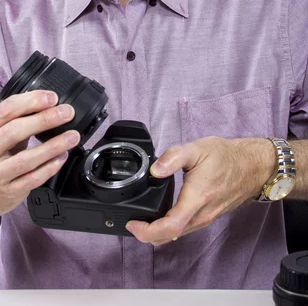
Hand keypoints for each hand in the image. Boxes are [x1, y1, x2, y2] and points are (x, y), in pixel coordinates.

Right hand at [0, 90, 79, 225]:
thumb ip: (12, 121)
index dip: (31, 101)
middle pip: (16, 131)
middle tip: (67, 113)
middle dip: (45, 119)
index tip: (52, 97)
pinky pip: (33, 179)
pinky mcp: (8, 192)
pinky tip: (62, 157)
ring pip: (27, 158)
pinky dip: (50, 167)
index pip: (6, 110)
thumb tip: (44, 104)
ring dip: (54, 145)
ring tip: (72, 136)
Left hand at [125, 136, 273, 244]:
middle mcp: (202, 214)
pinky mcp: (208, 217)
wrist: (253, 166)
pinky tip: (162, 216)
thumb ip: (173, 157)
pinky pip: (185, 229)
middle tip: (133, 221)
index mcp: (197, 197)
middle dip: (147, 233)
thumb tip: (155, 170)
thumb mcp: (197, 148)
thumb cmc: (226, 157)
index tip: (133, 224)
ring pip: (177, 235)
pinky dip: (169, 228)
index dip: (147, 231)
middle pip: (169, 236)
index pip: (170, 226)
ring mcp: (206, 218)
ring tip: (143, 219)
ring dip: (158, 232)